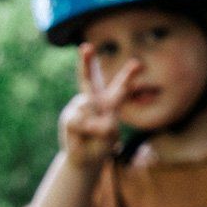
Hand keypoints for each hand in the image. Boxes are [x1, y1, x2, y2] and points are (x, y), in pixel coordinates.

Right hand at [58, 43, 140, 168]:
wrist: (84, 159)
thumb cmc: (101, 145)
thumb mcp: (109, 137)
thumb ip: (104, 125)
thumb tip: (87, 113)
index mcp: (109, 102)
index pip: (121, 86)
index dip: (129, 75)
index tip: (137, 63)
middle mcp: (93, 100)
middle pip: (90, 78)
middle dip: (87, 62)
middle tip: (86, 47)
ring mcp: (79, 107)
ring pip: (89, 110)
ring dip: (95, 127)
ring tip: (92, 135)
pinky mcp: (69, 117)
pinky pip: (80, 122)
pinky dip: (85, 131)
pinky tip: (81, 137)